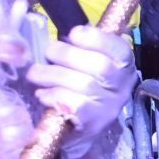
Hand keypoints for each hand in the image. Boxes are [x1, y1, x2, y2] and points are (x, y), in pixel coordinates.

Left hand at [28, 25, 136, 155]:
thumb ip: (85, 46)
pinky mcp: (91, 123)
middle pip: (100, 66)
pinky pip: (72, 104)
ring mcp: (108, 107)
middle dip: (68, 55)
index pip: (120, 49)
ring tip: (35, 73)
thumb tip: (69, 29)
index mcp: (123, 66)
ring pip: (83, 85)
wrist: (82, 128)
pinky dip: (53, 96)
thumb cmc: (84, 85)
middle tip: (48, 52)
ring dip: (53, 75)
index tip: (73, 34)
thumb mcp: (91, 62)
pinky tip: (43, 93)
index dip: (97, 38)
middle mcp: (121, 87)